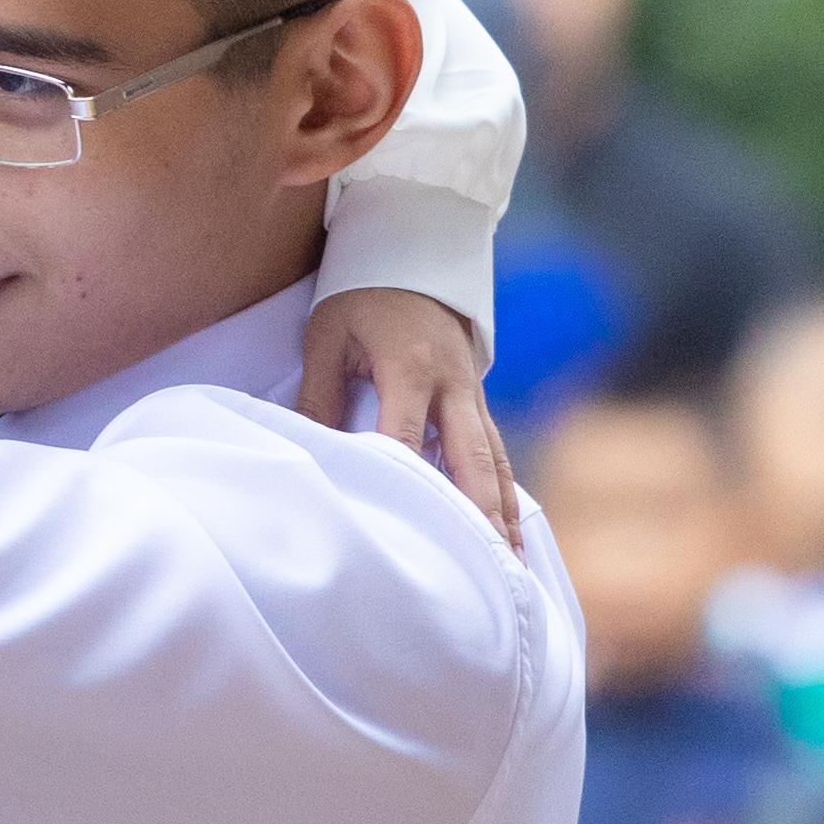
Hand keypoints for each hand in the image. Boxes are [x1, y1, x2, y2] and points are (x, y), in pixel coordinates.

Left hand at [298, 285, 518, 546]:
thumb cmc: (361, 296)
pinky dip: (505, 494)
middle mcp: (452, 387)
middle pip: (470, 461)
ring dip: (503, 515)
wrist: (413, 253)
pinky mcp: (478, 400)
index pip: (406, 437)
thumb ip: (320, 394)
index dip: (405, 482)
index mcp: (410, 368)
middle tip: (491, 569)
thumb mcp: (328, 335)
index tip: (408, 531)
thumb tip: (310, 451)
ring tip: (513, 568)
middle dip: (480, 517)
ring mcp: (472, 395)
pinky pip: (496, 453)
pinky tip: (512, 533)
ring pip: (495, 463)